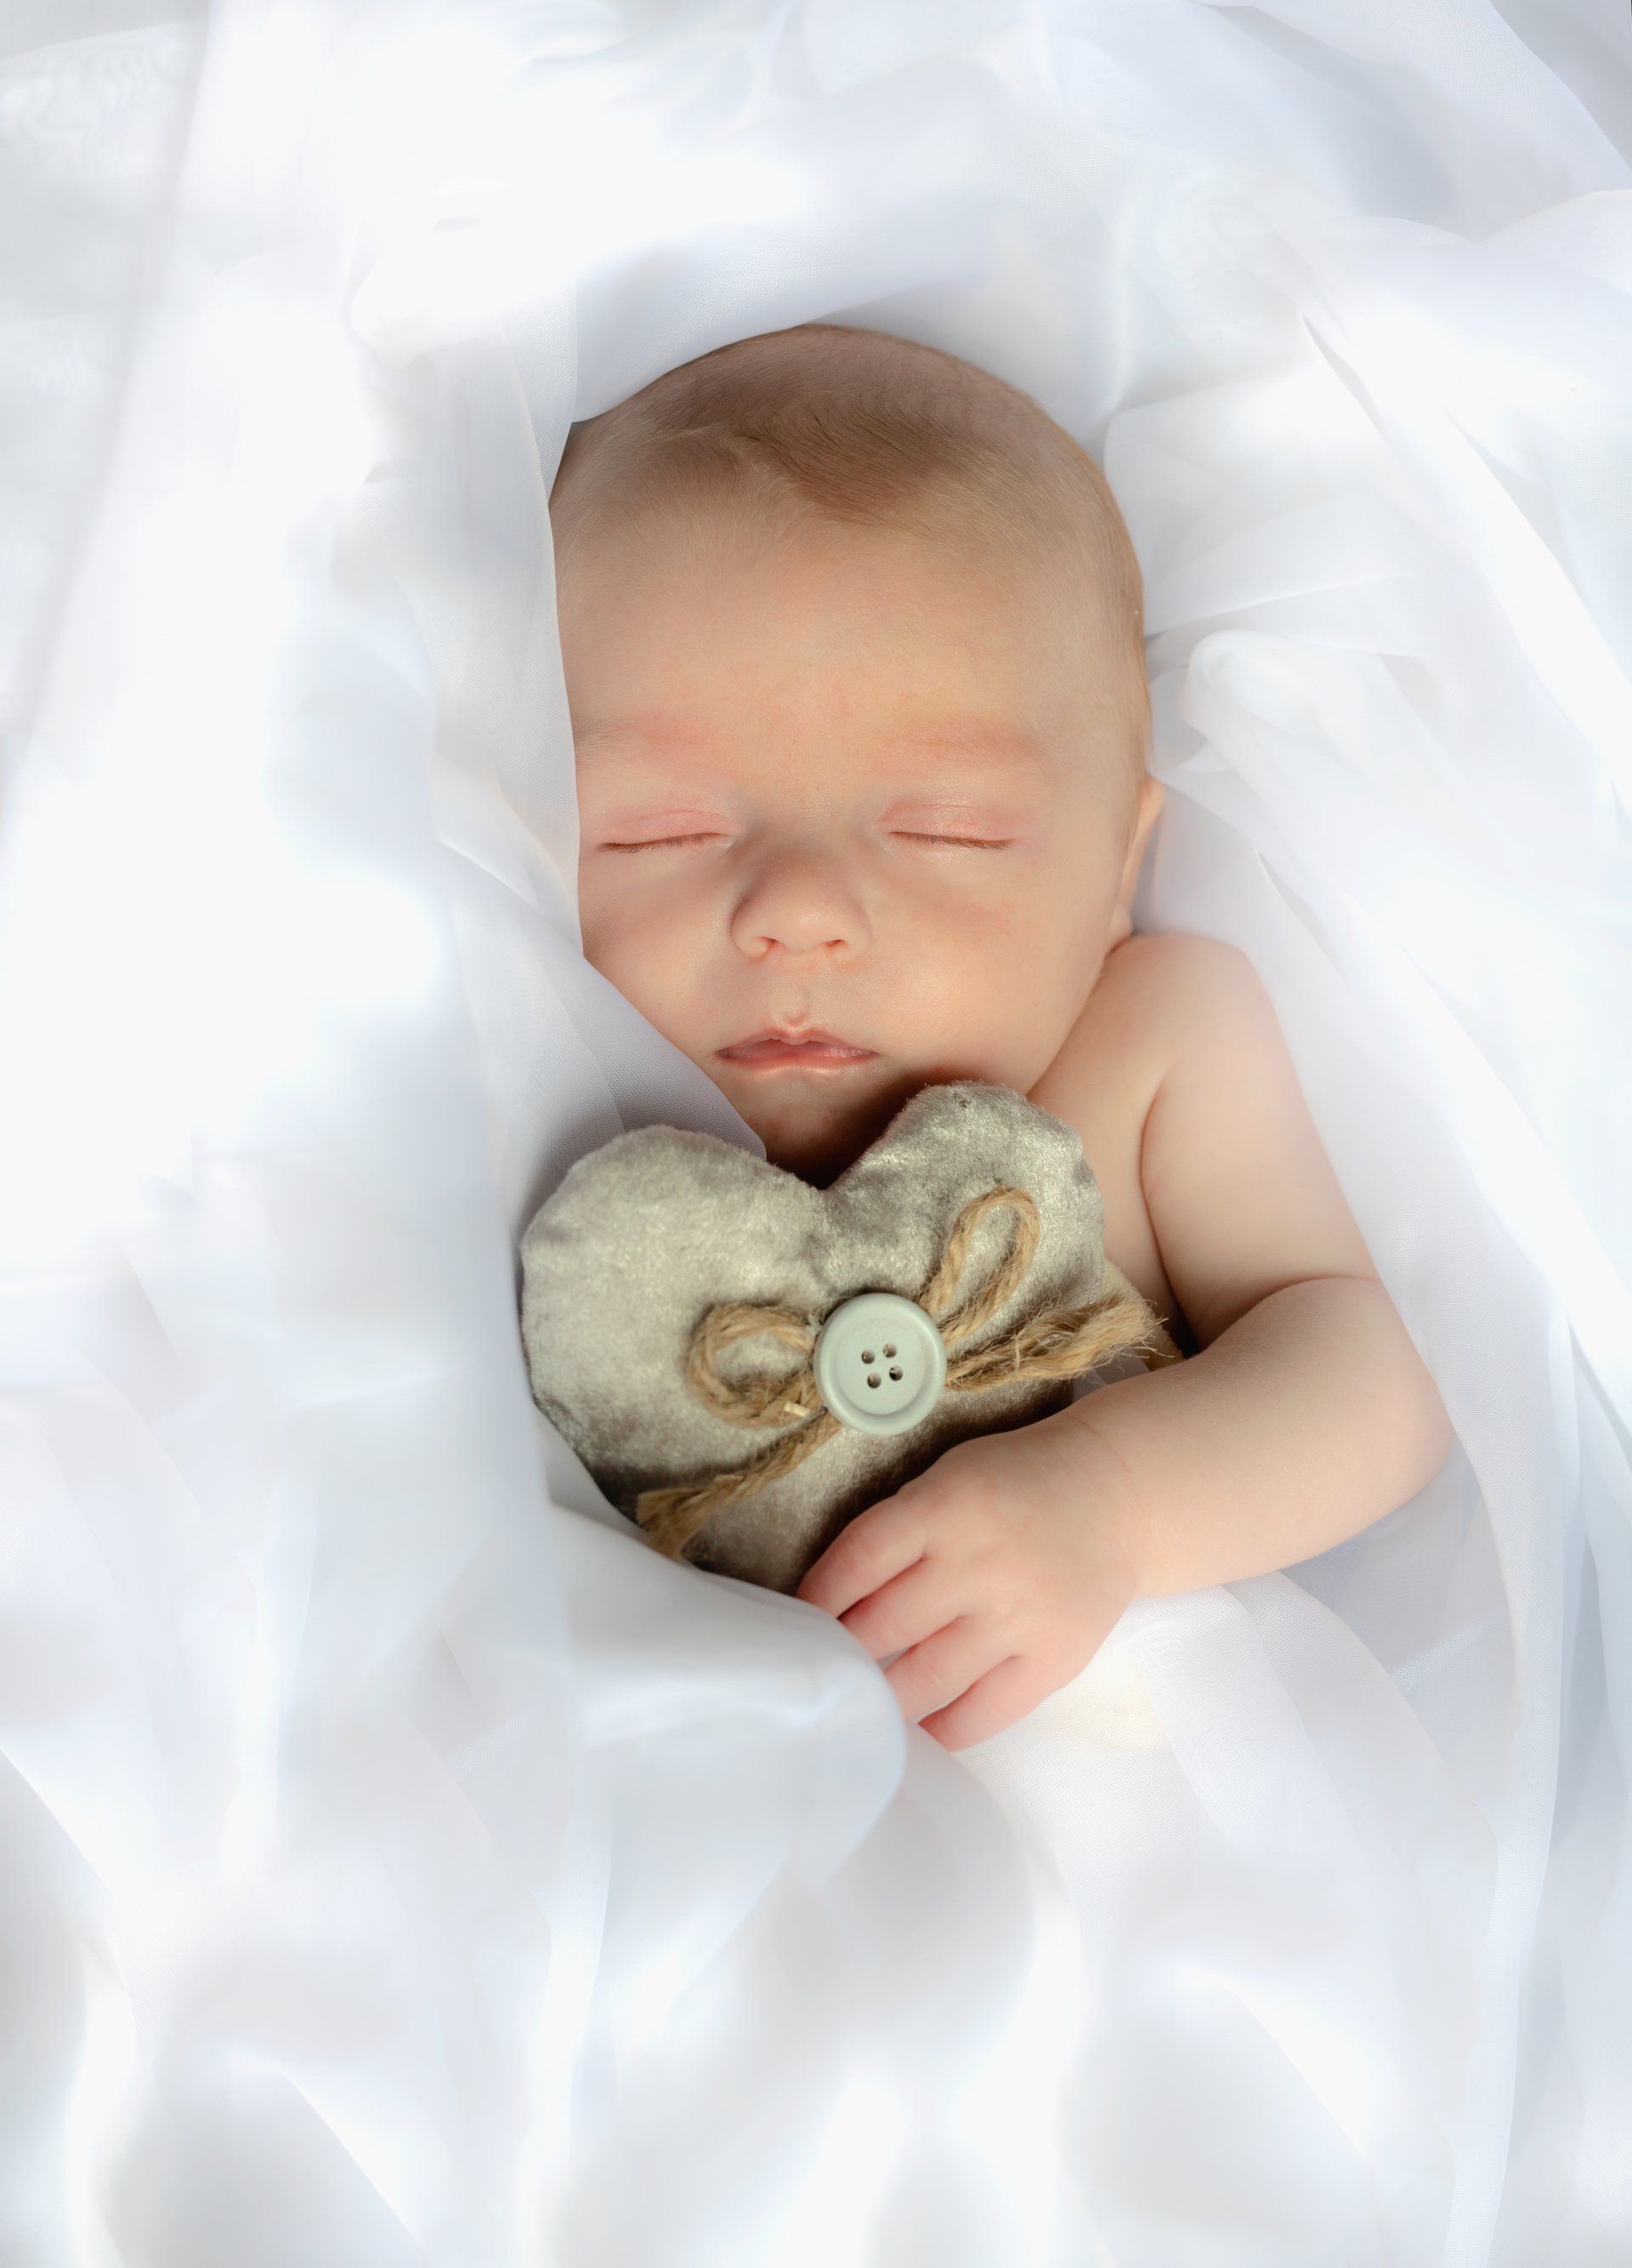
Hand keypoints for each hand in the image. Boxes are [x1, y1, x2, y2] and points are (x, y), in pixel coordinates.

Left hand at [794, 1402, 1146, 1751]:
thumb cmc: (1015, 1485)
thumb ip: (899, 1531)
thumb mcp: (949, 1479)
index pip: (858, 1560)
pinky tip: (919, 1728)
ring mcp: (1016, 1616)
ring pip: (925, 1678)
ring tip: (860, 1704)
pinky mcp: (1052, 1659)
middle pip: (883, 1625)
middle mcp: (977, 1563)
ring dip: (882, 1697)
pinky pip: (983, 1712)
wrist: (1115, 1494)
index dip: (818, 1598)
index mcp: (944, 1507)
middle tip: (822, 1669)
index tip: (796, 1622)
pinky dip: (941, 1729)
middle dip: (843, 1653)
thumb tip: (835, 1602)